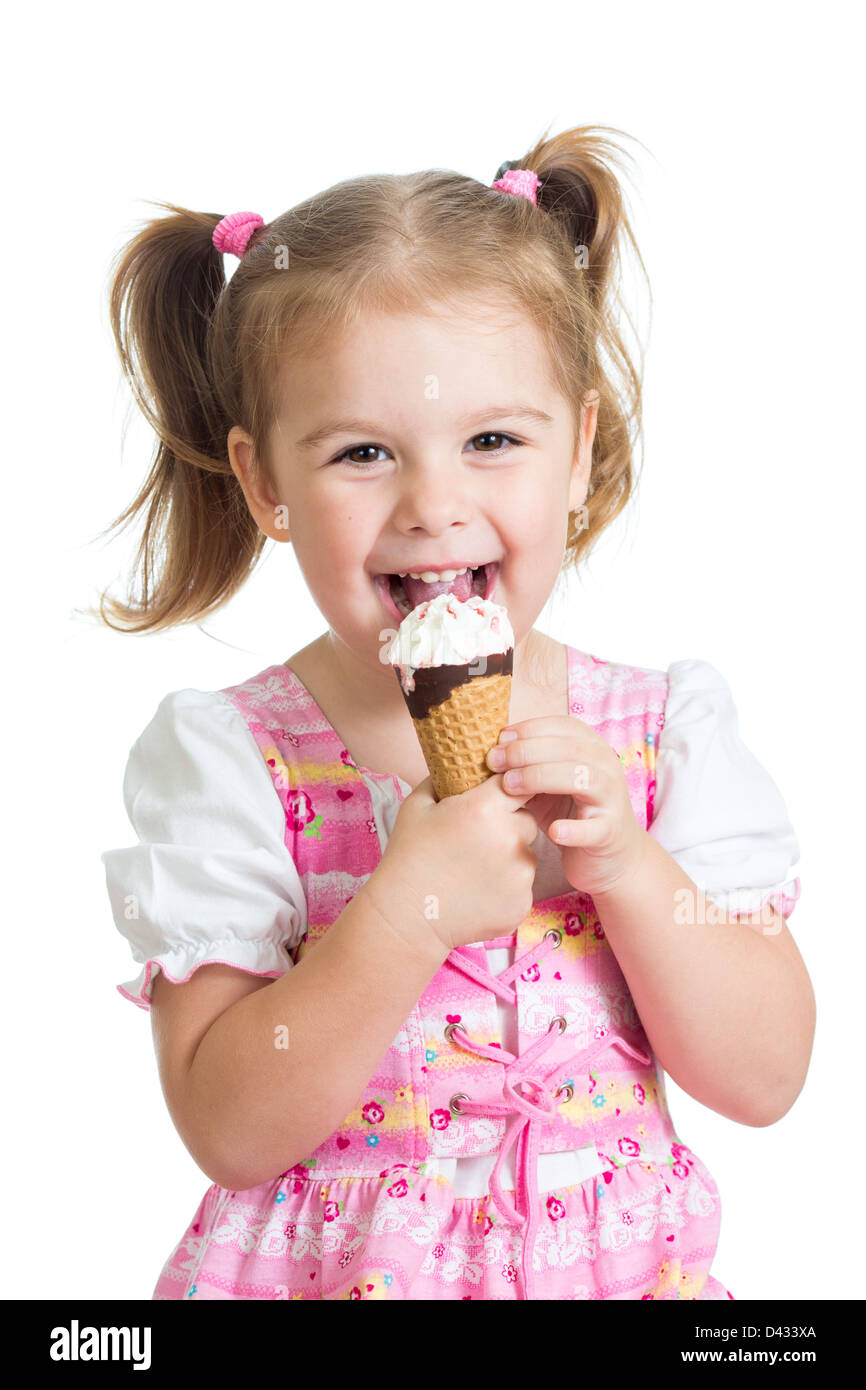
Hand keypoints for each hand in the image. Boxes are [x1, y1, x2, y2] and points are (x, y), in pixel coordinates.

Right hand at [368, 772, 539, 953]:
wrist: (406, 917)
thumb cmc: (407, 856)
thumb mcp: (417, 805)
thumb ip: (445, 778)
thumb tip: (461, 762)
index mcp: (485, 808)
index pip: (518, 782)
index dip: (509, 788)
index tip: (497, 796)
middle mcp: (510, 839)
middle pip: (527, 820)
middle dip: (509, 825)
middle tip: (477, 839)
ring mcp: (520, 875)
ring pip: (527, 855)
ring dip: (509, 857)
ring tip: (473, 869)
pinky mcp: (522, 904)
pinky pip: (522, 886)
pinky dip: (506, 887)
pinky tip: (477, 892)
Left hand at [485, 716, 646, 897]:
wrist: (611, 855)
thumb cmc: (571, 811)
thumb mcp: (547, 783)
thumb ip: (527, 766)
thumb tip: (491, 752)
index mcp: (592, 749)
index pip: (563, 726)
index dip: (529, 729)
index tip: (499, 740)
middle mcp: (606, 768)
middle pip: (570, 748)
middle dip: (527, 751)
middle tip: (494, 762)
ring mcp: (611, 799)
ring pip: (583, 777)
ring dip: (542, 777)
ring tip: (510, 788)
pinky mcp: (610, 832)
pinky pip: (594, 828)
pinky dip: (573, 829)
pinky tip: (553, 831)